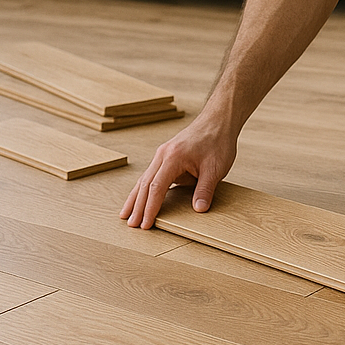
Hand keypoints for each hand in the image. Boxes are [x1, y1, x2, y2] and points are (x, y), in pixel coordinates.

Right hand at [119, 115, 236, 228]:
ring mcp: (163, 153)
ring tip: (126, 214)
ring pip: (145, 178)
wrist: (219, 120)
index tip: (146, 224)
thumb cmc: (218, 141)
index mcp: (173, 157)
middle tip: (131, 225)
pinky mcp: (167, 154)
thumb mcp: (215, 168)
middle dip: (138, 206)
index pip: (156, 187)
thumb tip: (199, 210)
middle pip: (145, 184)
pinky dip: (144, 187)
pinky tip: (139, 197)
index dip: (150, 208)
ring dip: (136, 197)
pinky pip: (152, 174)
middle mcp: (163, 154)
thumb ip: (205, 190)